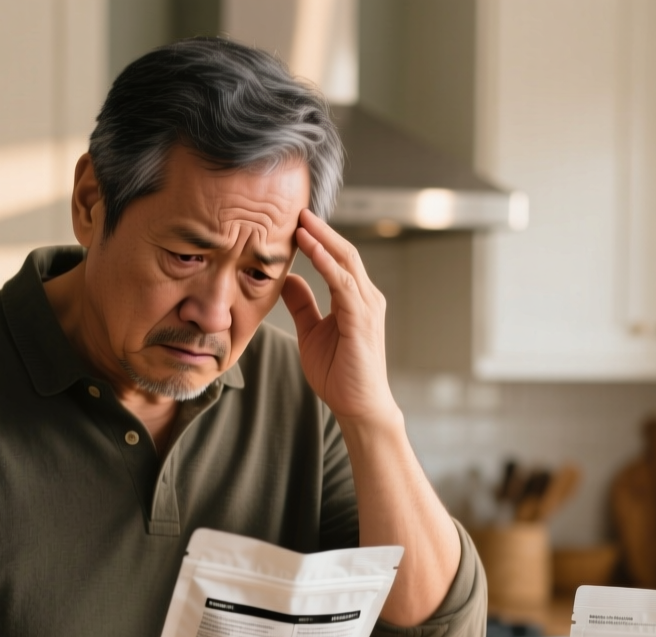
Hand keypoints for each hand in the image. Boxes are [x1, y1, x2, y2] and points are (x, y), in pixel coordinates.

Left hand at [282, 209, 399, 425]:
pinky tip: (310, 248)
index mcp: (355, 299)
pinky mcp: (362, 319)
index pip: (338, 258)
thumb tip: (287, 279)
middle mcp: (366, 297)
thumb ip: (302, 304)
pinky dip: (326, 263)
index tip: (295, 221)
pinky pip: (343, 284)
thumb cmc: (339, 374)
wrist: (359, 407)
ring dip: (322, 240)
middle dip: (321, 230)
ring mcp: (367, 307)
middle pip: (344, 252)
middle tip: (298, 210)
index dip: (319, 238)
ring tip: (301, 222)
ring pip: (345, 262)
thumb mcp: (312, 331)